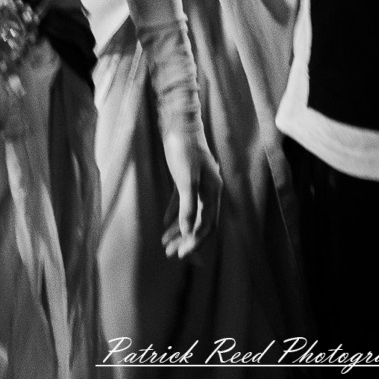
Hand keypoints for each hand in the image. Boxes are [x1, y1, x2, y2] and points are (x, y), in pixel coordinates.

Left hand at [160, 126, 221, 259]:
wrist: (179, 123)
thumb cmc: (183, 150)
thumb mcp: (186, 179)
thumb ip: (188, 206)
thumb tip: (188, 231)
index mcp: (213, 191)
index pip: (207, 224)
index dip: (195, 241)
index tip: (182, 254)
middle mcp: (209, 190)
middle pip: (199, 222)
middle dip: (186, 239)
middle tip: (170, 254)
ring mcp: (199, 184)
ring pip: (191, 214)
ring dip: (179, 230)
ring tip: (165, 244)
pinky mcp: (187, 178)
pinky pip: (182, 203)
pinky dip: (175, 215)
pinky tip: (165, 224)